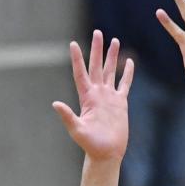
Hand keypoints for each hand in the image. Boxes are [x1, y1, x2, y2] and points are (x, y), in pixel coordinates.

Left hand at [53, 31, 132, 161]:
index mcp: (86, 97)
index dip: (77, 59)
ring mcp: (109, 97)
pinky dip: (127, 73)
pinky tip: (129, 62)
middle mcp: (97, 94)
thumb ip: (67, 116)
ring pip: (111, 72)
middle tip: (97, 32)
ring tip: (114, 41)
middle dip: (97, 49)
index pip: (81, 73)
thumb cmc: (91, 144)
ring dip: (112, 57)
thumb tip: (55, 104)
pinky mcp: (120, 103)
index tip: (73, 44)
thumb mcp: (77, 130)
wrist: (106, 153)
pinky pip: (125, 84)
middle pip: (97, 66)